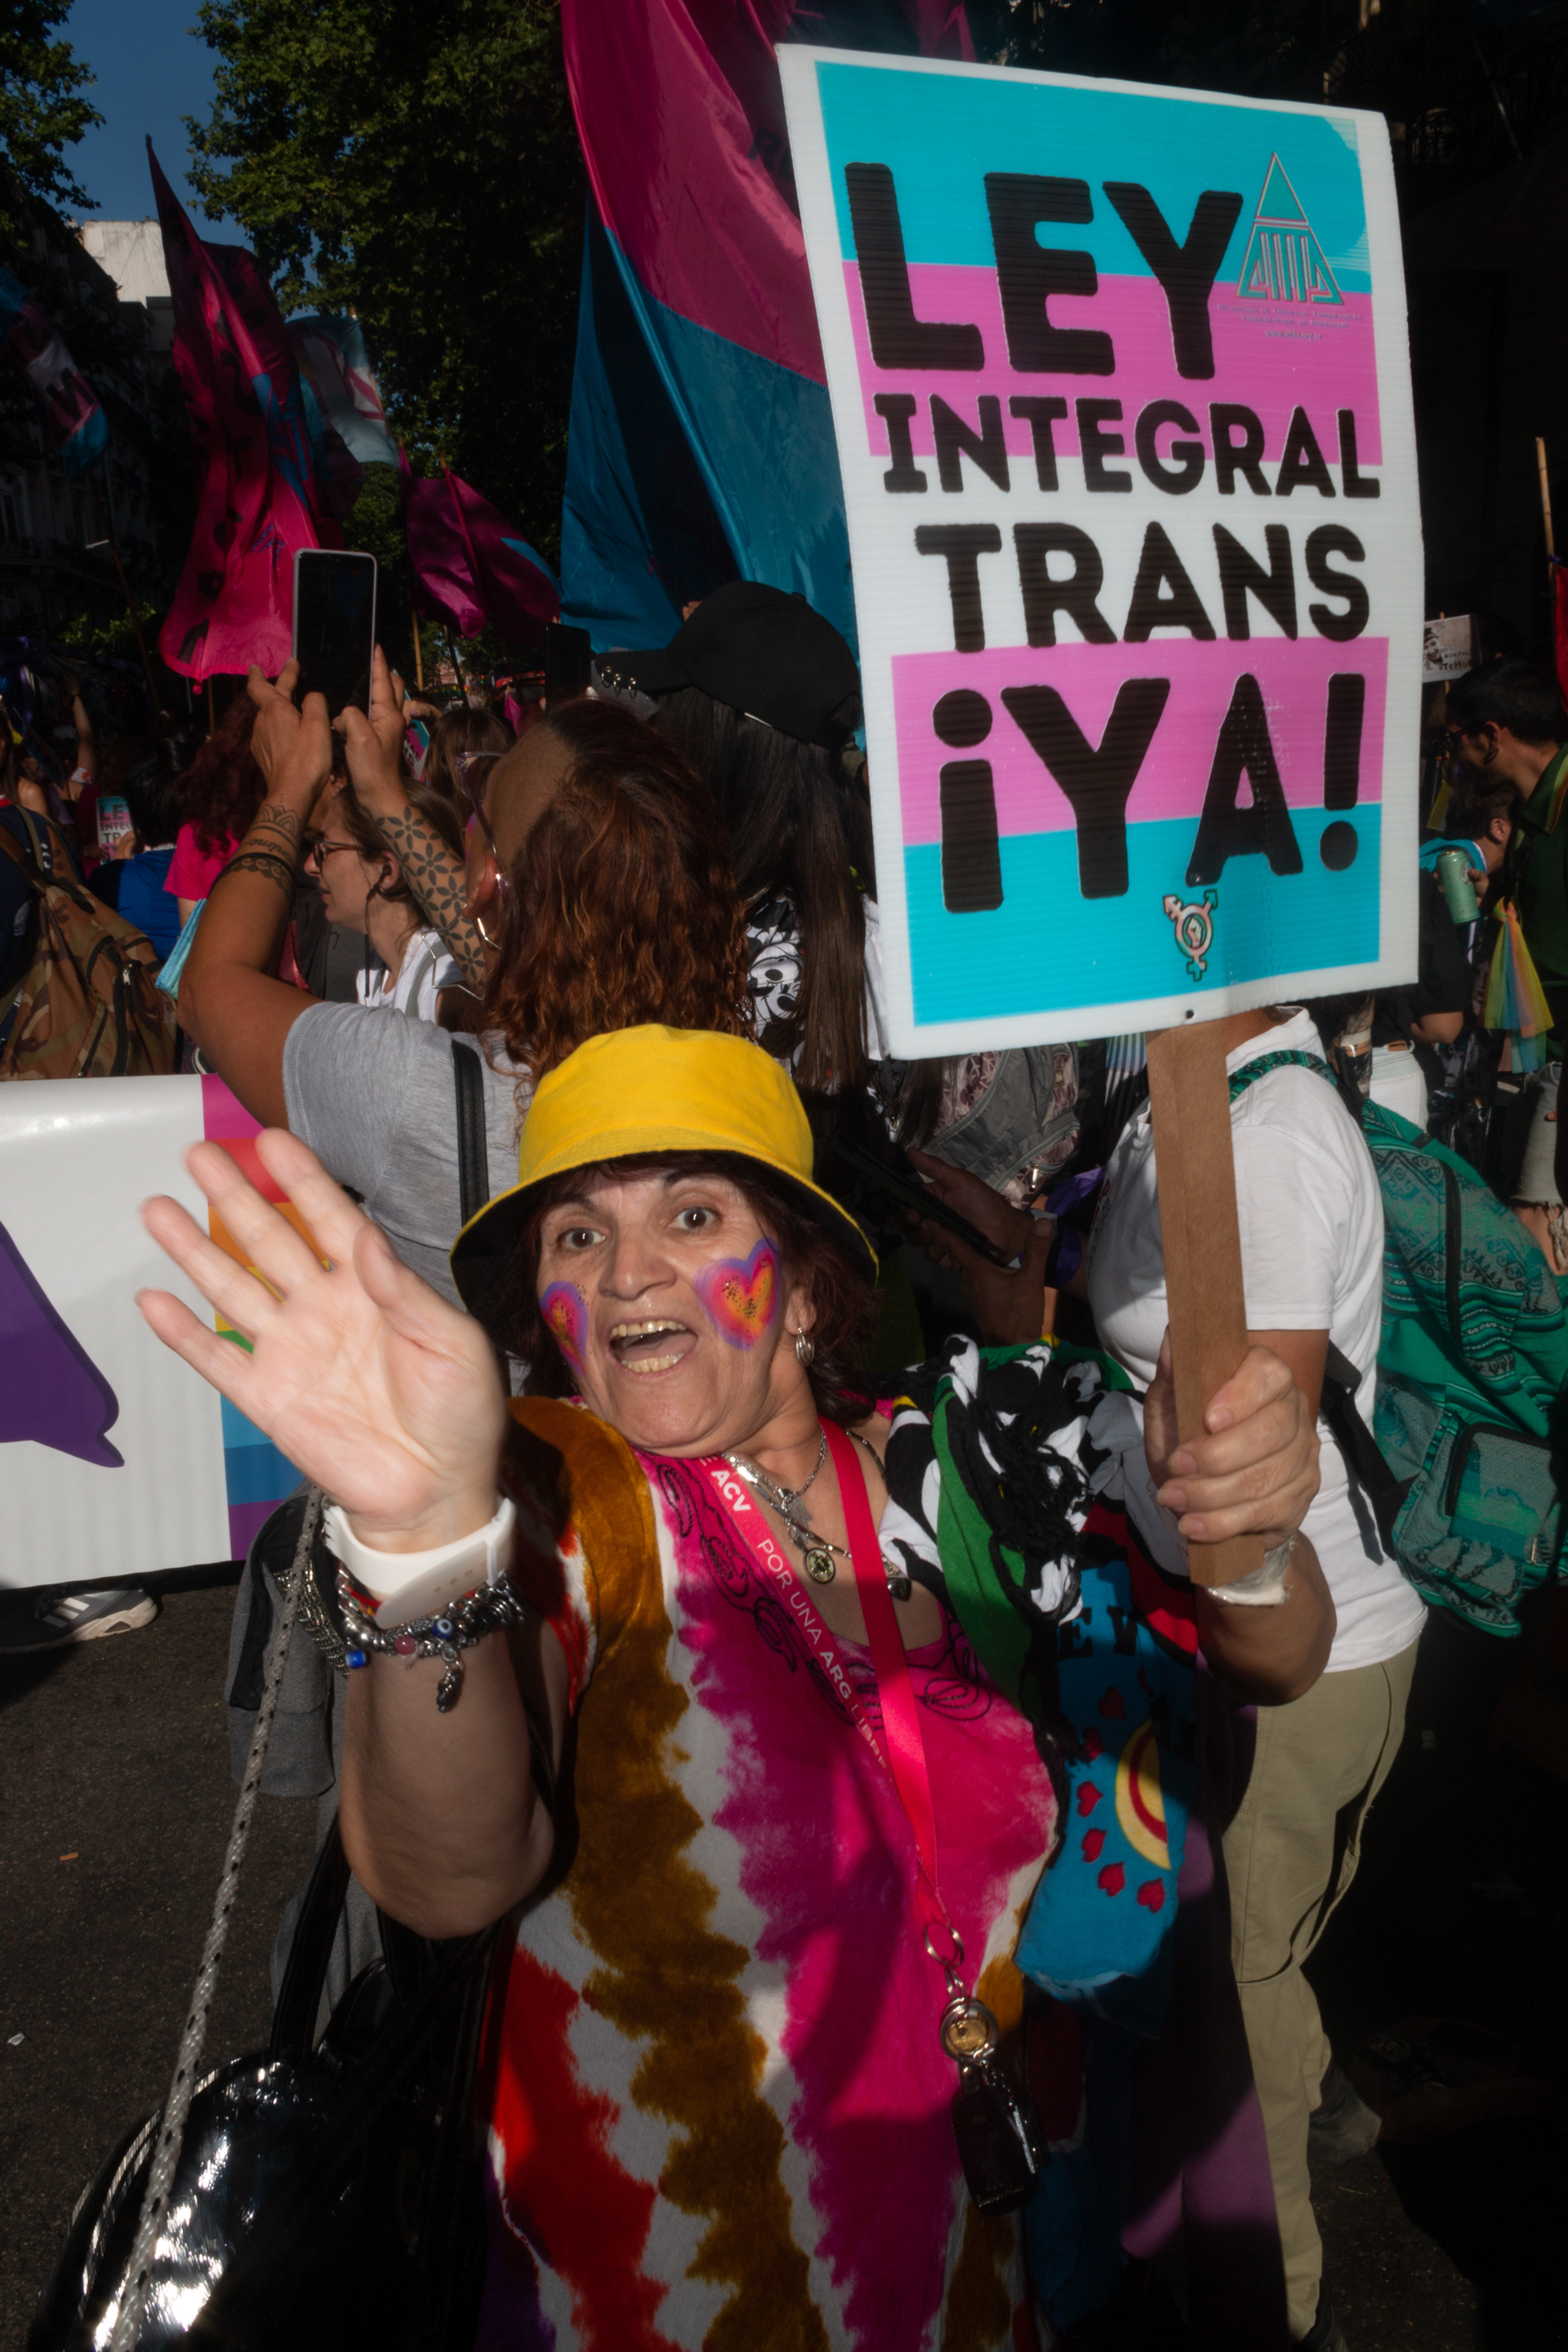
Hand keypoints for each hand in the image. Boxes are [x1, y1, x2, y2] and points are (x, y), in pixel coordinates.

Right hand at [137, 1129, 505, 1549]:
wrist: (437, 1491)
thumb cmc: (460, 1414)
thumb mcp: (453, 1343)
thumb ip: (405, 1290)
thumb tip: (365, 1236)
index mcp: (372, 1287)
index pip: (330, 1219)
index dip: (301, 1180)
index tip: (270, 1140)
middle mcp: (323, 1309)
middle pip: (268, 1241)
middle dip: (233, 1196)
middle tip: (198, 1153)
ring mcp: (291, 1350)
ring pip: (232, 1287)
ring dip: (194, 1249)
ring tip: (157, 1208)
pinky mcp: (268, 1397)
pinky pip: (217, 1359)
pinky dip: (183, 1332)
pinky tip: (153, 1299)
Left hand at [247, 662, 331, 808]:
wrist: (291, 793)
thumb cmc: (308, 758)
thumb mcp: (319, 725)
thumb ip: (315, 702)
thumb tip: (312, 697)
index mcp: (274, 709)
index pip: (259, 685)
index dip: (259, 674)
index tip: (258, 665)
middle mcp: (261, 722)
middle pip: (267, 700)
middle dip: (279, 688)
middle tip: (290, 677)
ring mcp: (259, 740)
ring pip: (269, 718)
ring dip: (279, 711)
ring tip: (294, 710)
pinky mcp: (262, 755)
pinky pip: (270, 735)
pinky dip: (280, 729)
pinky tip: (290, 736)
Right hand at [337, 645, 408, 817]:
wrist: (380, 797)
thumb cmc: (372, 770)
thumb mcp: (358, 738)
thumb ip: (351, 716)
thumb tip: (343, 715)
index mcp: (389, 714)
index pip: (384, 680)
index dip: (379, 662)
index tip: (375, 645)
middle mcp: (392, 718)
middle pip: (393, 687)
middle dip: (384, 673)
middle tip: (369, 662)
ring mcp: (388, 730)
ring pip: (385, 701)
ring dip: (378, 690)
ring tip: (362, 682)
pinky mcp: (381, 740)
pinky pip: (375, 717)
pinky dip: (367, 709)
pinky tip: (353, 712)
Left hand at [905, 1151, 1051, 1343]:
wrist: (1013, 1348)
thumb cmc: (1018, 1314)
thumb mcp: (1031, 1280)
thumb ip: (1036, 1250)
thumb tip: (1044, 1221)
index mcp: (977, 1270)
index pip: (955, 1244)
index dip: (941, 1229)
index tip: (926, 1215)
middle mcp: (968, 1279)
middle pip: (955, 1254)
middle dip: (948, 1237)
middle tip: (943, 1217)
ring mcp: (973, 1292)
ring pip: (963, 1266)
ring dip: (960, 1252)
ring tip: (962, 1235)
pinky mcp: (980, 1301)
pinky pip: (971, 1277)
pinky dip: (972, 1265)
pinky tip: (982, 1262)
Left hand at [1143, 1335, 1318, 1544]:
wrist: (1205, 1497)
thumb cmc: (1188, 1441)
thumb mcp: (1170, 1408)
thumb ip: (1174, 1377)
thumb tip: (1173, 1340)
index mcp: (1265, 1377)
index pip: (1269, 1373)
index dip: (1242, 1395)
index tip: (1208, 1420)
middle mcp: (1294, 1411)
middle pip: (1272, 1431)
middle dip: (1217, 1456)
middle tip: (1175, 1467)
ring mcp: (1304, 1455)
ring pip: (1266, 1477)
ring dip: (1211, 1494)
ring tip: (1172, 1499)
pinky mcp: (1302, 1496)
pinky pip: (1267, 1512)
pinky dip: (1223, 1522)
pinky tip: (1193, 1525)